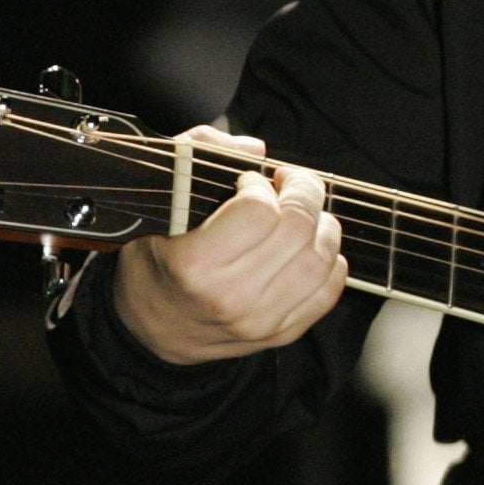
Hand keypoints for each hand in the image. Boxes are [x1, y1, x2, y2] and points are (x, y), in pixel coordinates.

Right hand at [111, 126, 349, 364]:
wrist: (152, 327)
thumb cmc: (156, 258)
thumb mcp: (160, 201)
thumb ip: (199, 155)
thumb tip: (255, 149)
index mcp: (194, 265)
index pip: (258, 211)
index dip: (260, 184)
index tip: (249, 180)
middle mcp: (230, 298)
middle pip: (298, 230)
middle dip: (303, 191)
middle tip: (290, 182)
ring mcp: (259, 321)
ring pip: (320, 260)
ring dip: (323, 224)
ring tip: (304, 212)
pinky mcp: (281, 334)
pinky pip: (328, 291)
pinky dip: (331, 260)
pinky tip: (311, 246)